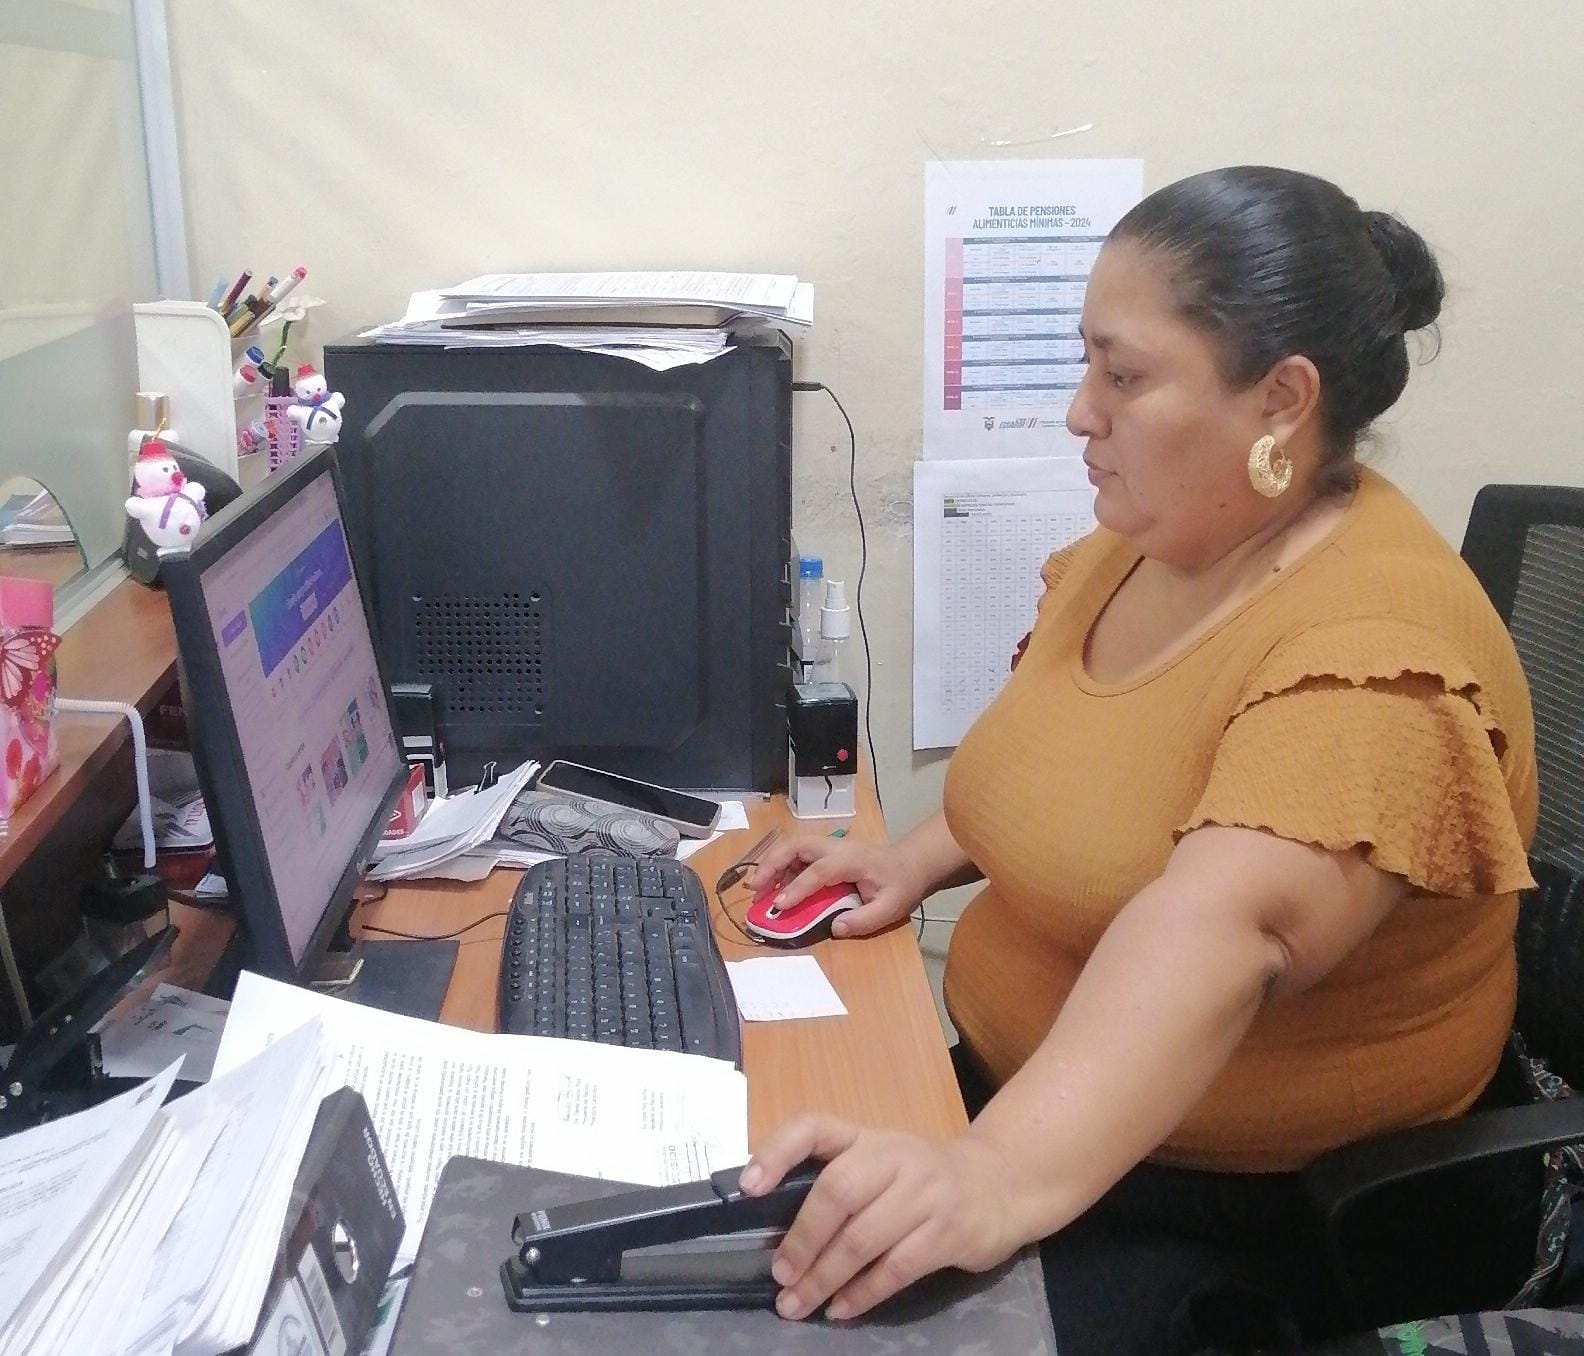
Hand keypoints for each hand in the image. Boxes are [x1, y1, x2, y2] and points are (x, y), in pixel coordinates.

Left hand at [740, 1114, 1018, 1320]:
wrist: (1001, 1183)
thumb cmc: (923, 1176)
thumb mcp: (883, 1161)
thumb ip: (839, 1180)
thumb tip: (774, 1226)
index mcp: (867, 1137)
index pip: (814, 1126)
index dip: (778, 1151)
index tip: (750, 1187)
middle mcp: (894, 1157)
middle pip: (838, 1191)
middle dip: (803, 1239)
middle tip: (780, 1276)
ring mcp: (925, 1194)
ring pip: (864, 1238)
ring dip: (825, 1277)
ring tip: (797, 1305)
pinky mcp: (948, 1232)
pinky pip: (897, 1268)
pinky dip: (864, 1293)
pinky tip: (841, 1310)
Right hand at [744, 837, 922, 937]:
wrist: (912, 864)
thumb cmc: (901, 885)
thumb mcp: (890, 908)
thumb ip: (863, 919)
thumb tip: (835, 928)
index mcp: (852, 859)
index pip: (819, 871)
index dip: (797, 887)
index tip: (779, 905)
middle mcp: (837, 846)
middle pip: (797, 845)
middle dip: (772, 864)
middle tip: (754, 888)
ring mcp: (830, 845)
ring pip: (793, 845)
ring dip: (772, 863)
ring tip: (757, 888)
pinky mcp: (826, 850)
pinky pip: (798, 853)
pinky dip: (781, 865)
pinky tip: (774, 886)